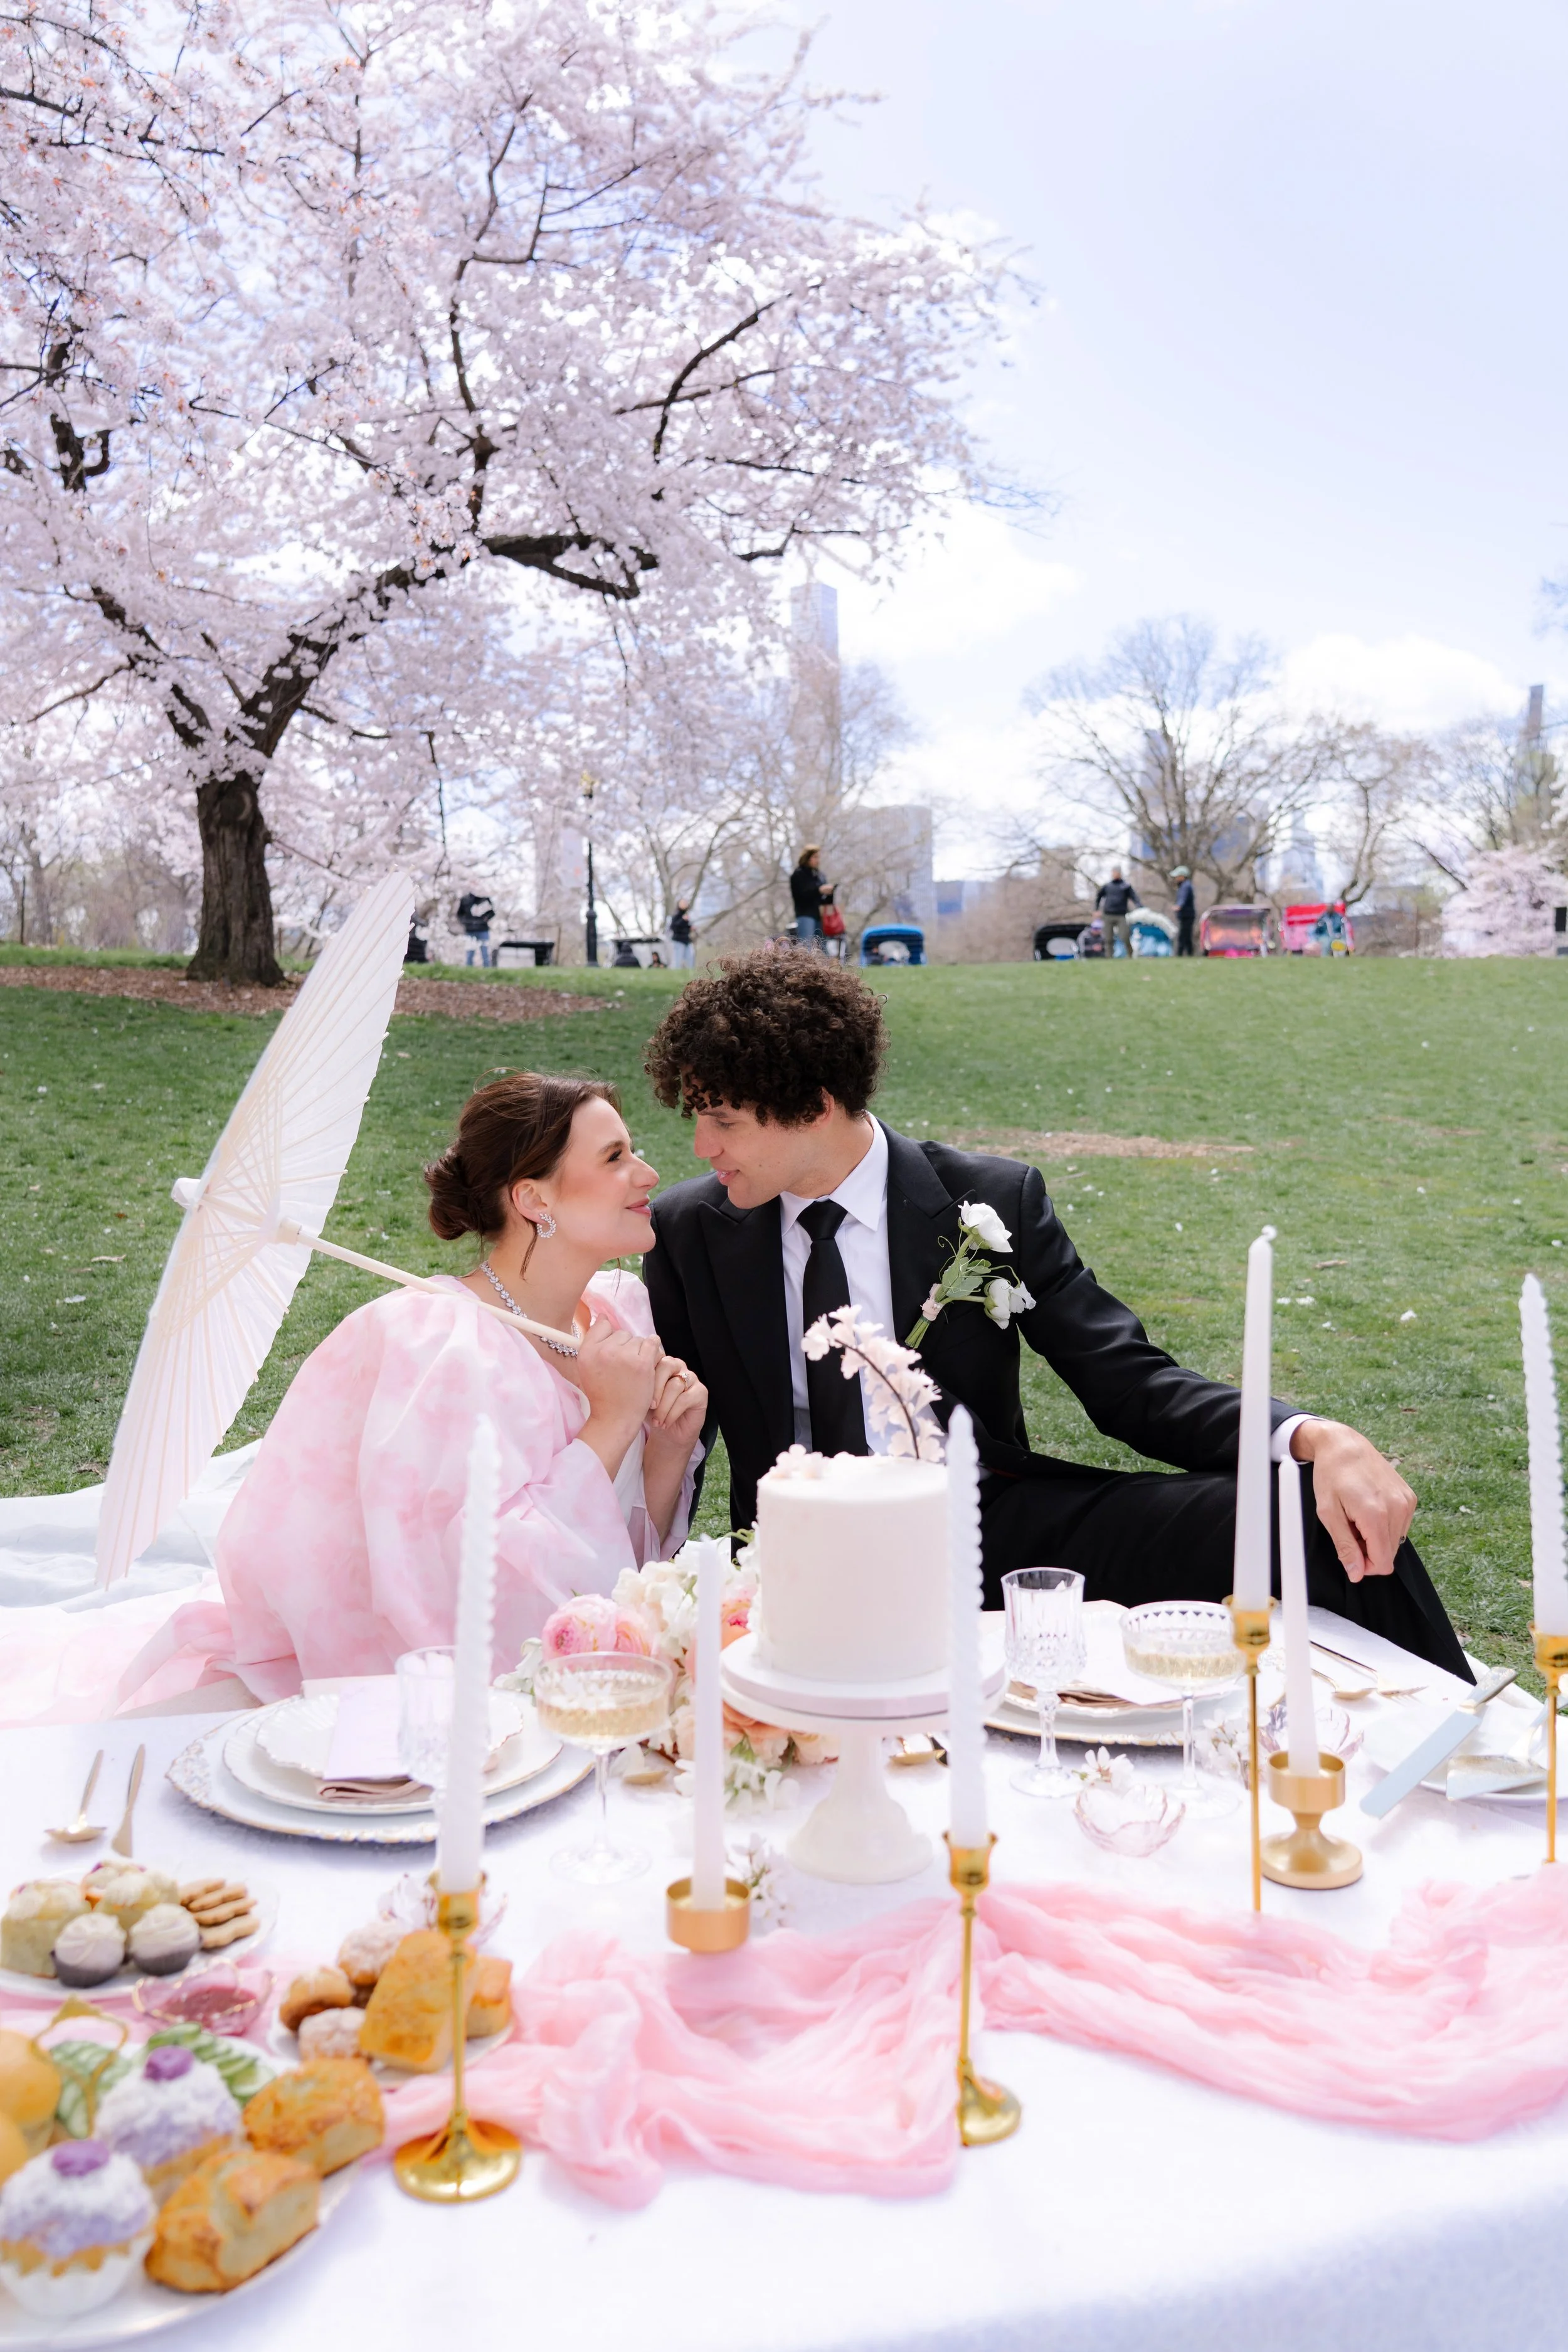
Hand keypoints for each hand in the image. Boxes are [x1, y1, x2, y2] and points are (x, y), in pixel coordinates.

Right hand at [570, 1319, 660, 1474]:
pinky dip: (654, 1351)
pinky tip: (650, 1364)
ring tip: (636, 1371)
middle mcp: (603, 1351)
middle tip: (625, 1368)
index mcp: (586, 1352)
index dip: (611, 1338)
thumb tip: (603, 1316)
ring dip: (641, 1351)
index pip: (603, 1325)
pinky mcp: (642, 1364)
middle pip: (622, 1333)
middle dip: (626, 1347)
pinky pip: (652, 1343)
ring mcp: (623, 1356)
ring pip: (638, 1339)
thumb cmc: (603, 1394)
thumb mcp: (587, 1367)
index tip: (614, 1353)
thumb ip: (593, 1343)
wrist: (615, 1418)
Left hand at [646, 1354, 707, 1453]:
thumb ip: (639, 1384)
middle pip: (666, 1366)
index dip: (645, 1376)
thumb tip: (633, 1379)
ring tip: (656, 1421)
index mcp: (661, 1363)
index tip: (637, 1395)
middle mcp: (678, 1366)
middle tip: (649, 1407)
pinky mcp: (701, 1392)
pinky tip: (665, 1423)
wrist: (666, 1434)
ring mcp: (691, 1378)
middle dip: (655, 1389)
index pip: (654, 1358)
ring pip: (675, 1385)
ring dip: (663, 1407)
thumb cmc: (652, 1413)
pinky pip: (685, 1398)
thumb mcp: (640, 1398)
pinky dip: (672, 1413)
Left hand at [1291, 1419, 1415, 1581]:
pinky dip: (1385, 1524)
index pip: (1383, 1563)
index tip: (1350, 1552)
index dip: (1366, 1566)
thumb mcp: (1328, 1513)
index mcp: (1376, 1515)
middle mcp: (1398, 1508)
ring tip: (1358, 1515)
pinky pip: (1401, 1526)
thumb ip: (1345, 1546)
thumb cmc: (1331, 1476)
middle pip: (1390, 1554)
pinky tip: (1369, 1507)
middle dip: (1369, 1549)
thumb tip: (1357, 1573)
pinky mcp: (1410, 1497)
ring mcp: (1406, 1502)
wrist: (1344, 1445)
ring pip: (1396, 1541)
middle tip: (1350, 1528)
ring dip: (1376, 1537)